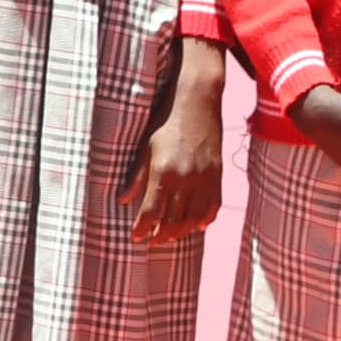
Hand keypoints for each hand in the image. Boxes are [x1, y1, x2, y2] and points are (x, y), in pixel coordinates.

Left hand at [124, 47, 228, 243]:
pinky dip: (205, 218)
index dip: (143, 228)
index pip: (152, 212)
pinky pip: (213, 204)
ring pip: (194, 217)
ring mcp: (205, 177)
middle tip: (152, 241)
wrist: (197, 98)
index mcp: (164, 171)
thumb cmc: (165, 118)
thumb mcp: (145, 145)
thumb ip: (136, 175)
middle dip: (161, 235)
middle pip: (174, 220)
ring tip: (170, 237)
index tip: (135, 237)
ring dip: (182, 231)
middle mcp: (187, 178)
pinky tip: (197, 225)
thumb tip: (122, 200)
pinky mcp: (217, 173)